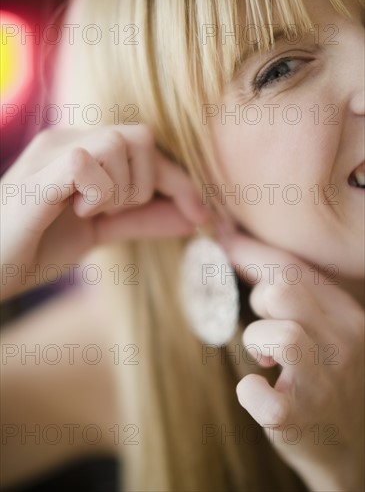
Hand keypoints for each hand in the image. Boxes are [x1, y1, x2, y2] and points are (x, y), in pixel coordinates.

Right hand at [1, 125, 208, 300]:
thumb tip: (194, 217)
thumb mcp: (102, 231)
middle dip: (145, 185)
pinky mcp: (38, 173)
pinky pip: (87, 161)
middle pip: (142, 138)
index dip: (181, 180)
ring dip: (121, 190)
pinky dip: (97, 192)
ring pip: (120, 143)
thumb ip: (145, 219)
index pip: (148, 147)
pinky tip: (77, 211)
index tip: (202, 214)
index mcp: (84, 149)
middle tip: (112, 212)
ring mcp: (52, 151)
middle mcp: (69, 140)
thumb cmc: (37, 246)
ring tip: (89, 212)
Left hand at [216, 224, 363, 490]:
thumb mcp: (325, 328)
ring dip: (257, 341)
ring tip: (266, 359)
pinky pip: (263, 397)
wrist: (353, 449)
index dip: (248, 252)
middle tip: (265, 322)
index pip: (293, 268)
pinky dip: (249, 392)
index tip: (220, 238)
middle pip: (283, 292)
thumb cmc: (326, 377)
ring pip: (280, 336)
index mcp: (347, 315)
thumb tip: (233, 242)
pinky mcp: (302, 420)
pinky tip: (259, 390)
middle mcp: (344, 344)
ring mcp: (325, 384)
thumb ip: (293, 291)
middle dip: (260, 300)